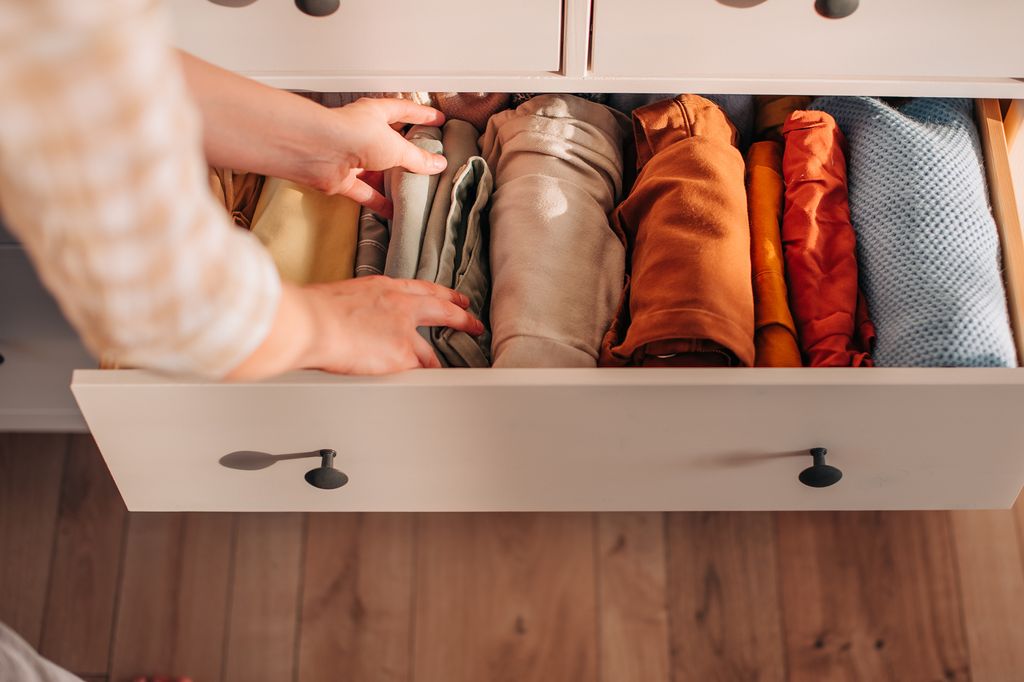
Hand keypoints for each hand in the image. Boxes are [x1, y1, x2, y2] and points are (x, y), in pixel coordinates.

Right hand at [303, 276, 482, 372]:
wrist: (310, 323)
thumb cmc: (312, 311)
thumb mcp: (339, 297)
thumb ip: (354, 306)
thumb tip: (348, 317)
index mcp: (382, 288)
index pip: (420, 288)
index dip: (440, 294)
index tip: (452, 297)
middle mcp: (399, 306)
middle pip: (442, 310)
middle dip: (462, 317)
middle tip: (474, 323)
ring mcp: (403, 331)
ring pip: (431, 352)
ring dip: (440, 362)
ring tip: (448, 373)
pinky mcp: (402, 355)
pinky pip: (420, 371)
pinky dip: (427, 380)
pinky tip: (434, 387)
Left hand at [316, 98, 447, 217]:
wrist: (319, 152)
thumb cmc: (352, 134)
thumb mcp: (395, 146)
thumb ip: (417, 157)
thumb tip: (437, 164)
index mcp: (375, 114)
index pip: (403, 110)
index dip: (421, 115)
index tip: (437, 120)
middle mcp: (362, 132)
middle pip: (389, 141)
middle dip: (407, 150)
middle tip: (427, 158)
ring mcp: (351, 155)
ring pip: (376, 169)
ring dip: (392, 179)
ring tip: (413, 187)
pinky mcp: (342, 178)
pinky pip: (364, 191)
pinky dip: (377, 201)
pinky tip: (392, 209)